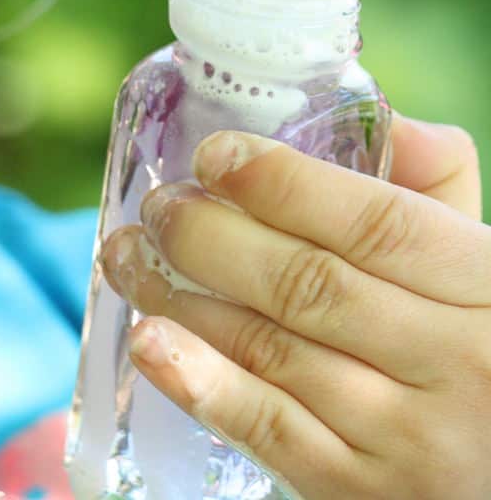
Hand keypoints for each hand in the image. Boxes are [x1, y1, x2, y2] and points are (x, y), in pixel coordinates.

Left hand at [102, 115, 488, 499]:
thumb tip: (388, 123)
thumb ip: (439, 184)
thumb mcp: (482, 261)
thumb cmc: (484, 341)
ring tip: (130, 258)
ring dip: (183, 298)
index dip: (284, 183)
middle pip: (309, 283)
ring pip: (274, 350)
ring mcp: (408, 436)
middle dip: (213, 236)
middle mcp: (453, 361)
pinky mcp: (365, 493)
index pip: (377, 223)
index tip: (214, 155)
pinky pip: (271, 432)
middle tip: (162, 207)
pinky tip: (149, 343)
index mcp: (487, 286)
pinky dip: (201, 385)